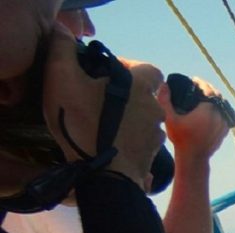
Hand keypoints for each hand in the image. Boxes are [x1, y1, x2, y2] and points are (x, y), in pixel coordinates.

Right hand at [41, 28, 165, 189]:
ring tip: (103, 127)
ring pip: (143, 122)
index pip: (150, 70)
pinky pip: (140, 145)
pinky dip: (128, 144)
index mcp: (141, 88)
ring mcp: (155, 138)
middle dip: (127, 97)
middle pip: (145, 98)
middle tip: (100, 102)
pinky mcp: (150, 159)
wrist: (102, 177)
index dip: (132, 68)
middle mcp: (155, 111)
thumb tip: (64, 36)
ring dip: (128, 121)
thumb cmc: (83, 124)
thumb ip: (63, 51)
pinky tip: (110, 147)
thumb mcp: (62, 79)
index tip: (110, 73)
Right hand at [156, 77, 229, 161]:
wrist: (194, 157)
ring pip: (222, 105)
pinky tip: (212, 108)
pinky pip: (224, 115)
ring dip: (215, 98)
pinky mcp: (225, 131)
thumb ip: (165, 100)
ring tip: (205, 96)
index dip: (201, 82)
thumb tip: (164, 85)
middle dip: (209, 89)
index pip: (208, 90)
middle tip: (199, 86)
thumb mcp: (169, 119)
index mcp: (207, 110)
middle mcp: (218, 116)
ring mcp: (223, 124)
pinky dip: (219, 109)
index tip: (194, 80)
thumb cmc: (181, 138)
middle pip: (217, 96)